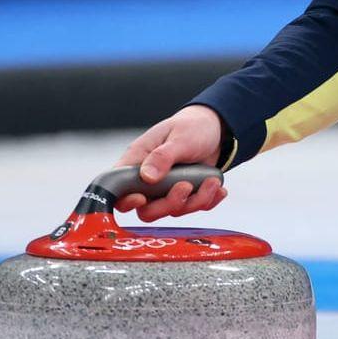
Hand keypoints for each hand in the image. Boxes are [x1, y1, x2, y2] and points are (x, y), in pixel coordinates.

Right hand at [112, 105, 228, 220]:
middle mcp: (149, 180)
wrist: (216, 129)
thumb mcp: (179, 137)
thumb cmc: (191, 127)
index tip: (142, 198)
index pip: (118, 188)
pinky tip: (219, 189)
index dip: (125, 200)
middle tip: (186, 186)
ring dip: (194, 201)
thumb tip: (147, 176)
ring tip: (211, 182)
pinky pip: (192, 208)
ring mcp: (167, 190)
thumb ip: (163, 156)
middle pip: (147, 210)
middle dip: (169, 204)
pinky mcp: (185, 195)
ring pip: (172, 211)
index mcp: (138, 160)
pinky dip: (207, 201)